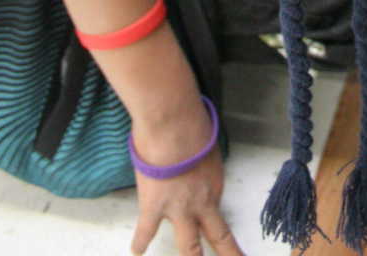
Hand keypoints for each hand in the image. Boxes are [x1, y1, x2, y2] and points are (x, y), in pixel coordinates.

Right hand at [131, 104, 245, 255]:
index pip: (216, 206)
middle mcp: (202, 203)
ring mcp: (179, 210)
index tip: (220, 227)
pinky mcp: (154, 208)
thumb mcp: (207, 144)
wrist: (174, 126)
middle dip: (228, 254)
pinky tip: (137, 252)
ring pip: (189, 247)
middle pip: (218, 237)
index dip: (215, 214)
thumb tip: (192, 160)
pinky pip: (146, 231)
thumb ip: (201, 160)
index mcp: (216, 184)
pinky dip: (140, 243)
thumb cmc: (194, 124)